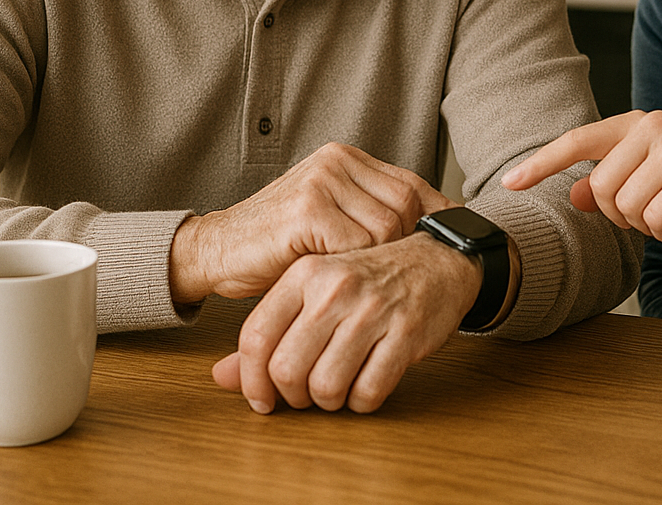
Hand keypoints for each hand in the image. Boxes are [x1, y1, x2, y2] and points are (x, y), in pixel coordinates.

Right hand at [169, 142, 456, 301]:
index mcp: (344, 158)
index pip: (411, 183)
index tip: (448, 244)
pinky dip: (353, 269)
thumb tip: (435, 230)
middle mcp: (335, 162)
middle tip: (394, 275)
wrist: (217, 250)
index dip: (434, 216)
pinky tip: (337, 280)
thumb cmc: (278, 243)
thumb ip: (371, 214)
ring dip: (376, 262)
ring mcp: (321, 182)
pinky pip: (357, 245)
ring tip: (360, 280)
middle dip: (405, 244)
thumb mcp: (331, 218)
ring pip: (385, 227)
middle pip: (405, 204)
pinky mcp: (307, 210)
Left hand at [211, 232, 479, 412]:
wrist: (440, 259)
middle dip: (292, 396)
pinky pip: (368, 391)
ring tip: (336, 390)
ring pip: (325, 385)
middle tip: (304, 395)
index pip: (256, 336)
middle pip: (287, 368)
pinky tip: (366, 387)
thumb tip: (222, 377)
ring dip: (328, 402)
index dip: (251, 380)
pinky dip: (362, 402)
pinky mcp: (405, 334)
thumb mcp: (315, 292)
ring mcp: (372, 310)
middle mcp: (335, 288)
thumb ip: (270, 333)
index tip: (261, 400)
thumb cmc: (372, 279)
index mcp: (306, 272)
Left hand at [501, 111, 661, 241]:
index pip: (578, 141)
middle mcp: (653, 125)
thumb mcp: (656, 177)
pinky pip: (654, 219)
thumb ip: (614, 180)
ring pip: (625, 207)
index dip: (541, 164)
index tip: (509, 183)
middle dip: (620, 217)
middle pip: (600, 189)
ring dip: (648, 227)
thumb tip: (573, 193)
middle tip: (652, 218)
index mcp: (638, 123)